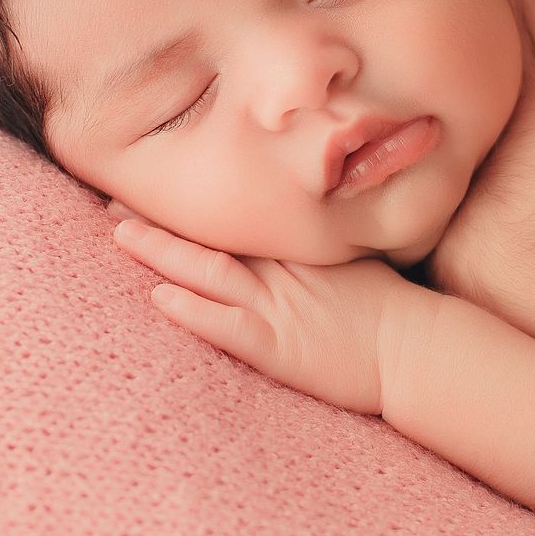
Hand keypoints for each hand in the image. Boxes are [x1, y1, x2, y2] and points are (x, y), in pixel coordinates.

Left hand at [109, 201, 408, 415]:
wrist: (416, 348)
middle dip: (163, 220)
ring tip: (121, 234)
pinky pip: (226, 326)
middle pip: (213, 237)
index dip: (191, 207)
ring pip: (210, 272)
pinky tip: (159, 297)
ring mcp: (278, 308)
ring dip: (163, 252)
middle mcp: (282, 272)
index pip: (236, 220)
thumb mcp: (354, 262)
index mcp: (298, 251)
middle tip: (118, 200)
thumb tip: (300, 226)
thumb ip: (319, 246)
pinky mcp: (277, 348)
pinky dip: (191, 311)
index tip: (156, 187)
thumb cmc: (392, 309)